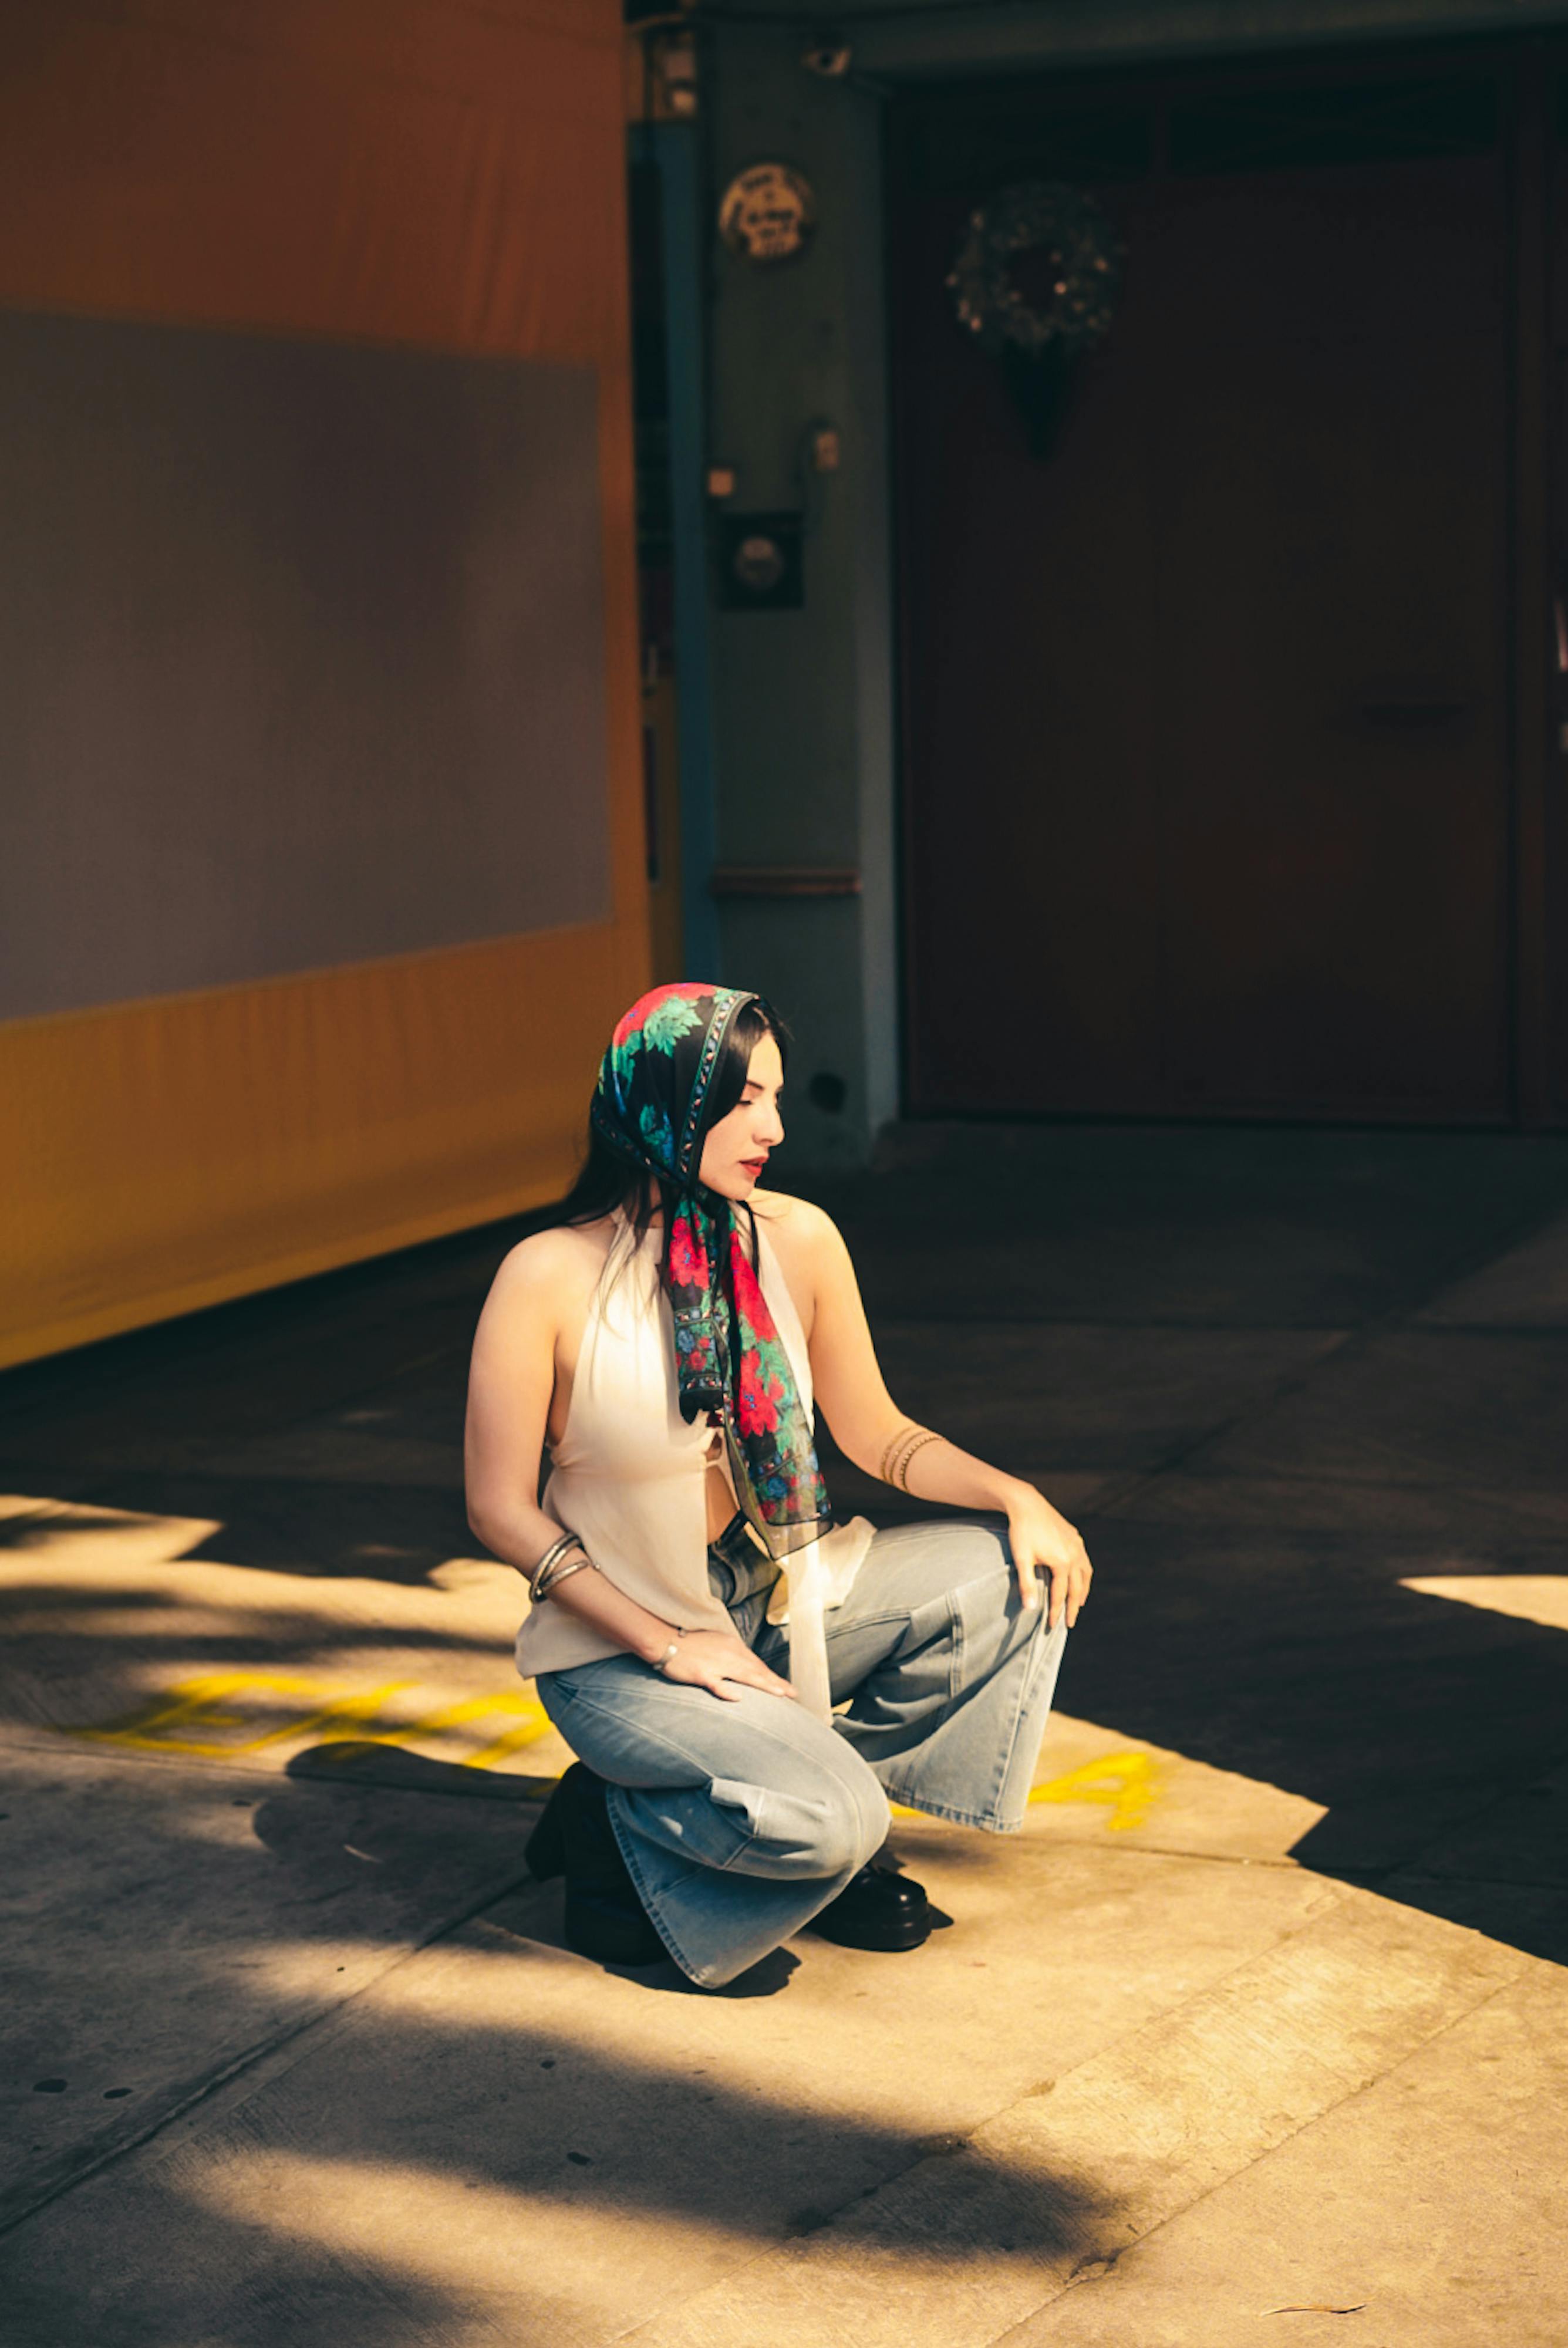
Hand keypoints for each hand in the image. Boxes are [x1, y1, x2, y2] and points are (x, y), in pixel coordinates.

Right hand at [656, 1628, 797, 1702]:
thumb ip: (732, 1656)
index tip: (787, 1688)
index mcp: (732, 1646)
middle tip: (793, 1694)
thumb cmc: (689, 1644)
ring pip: (744, 1676)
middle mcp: (728, 1653)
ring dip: (763, 1685)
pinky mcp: (701, 1674)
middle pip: (756, 1670)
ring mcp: (715, 1664)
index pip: (757, 1664)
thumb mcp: (716, 1645)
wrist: (664, 1640)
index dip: (773, 1676)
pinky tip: (738, 1698)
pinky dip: (727, 1691)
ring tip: (780, 1694)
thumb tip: (747, 1668)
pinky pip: (716, 1684)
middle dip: (776, 1683)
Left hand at [1004, 1484, 1092, 1629]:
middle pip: (1076, 1588)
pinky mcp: (1075, 1537)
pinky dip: (1084, 1574)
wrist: (1026, 1503)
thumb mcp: (1021, 1559)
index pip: (1060, 1595)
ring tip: (1078, 1605)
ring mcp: (1077, 1545)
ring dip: (1082, 1592)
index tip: (1052, 1626)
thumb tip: (1030, 1610)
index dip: (1056, 1612)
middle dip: (1073, 1608)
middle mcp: (1074, 1555)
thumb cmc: (1021, 1531)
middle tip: (1069, 1624)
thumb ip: (1026, 1586)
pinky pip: (1084, 1561)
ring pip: (1085, 1575)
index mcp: (1062, 1563)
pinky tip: (1081, 1578)